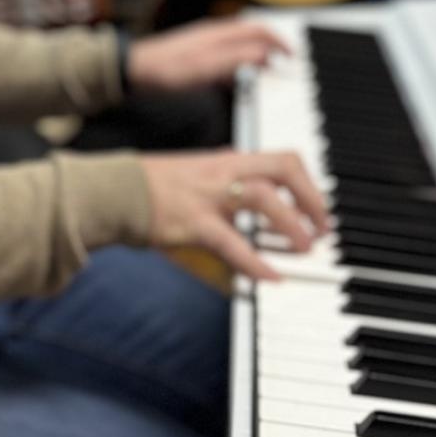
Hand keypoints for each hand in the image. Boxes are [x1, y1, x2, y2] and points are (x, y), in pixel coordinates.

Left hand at [127, 19, 289, 92]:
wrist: (132, 71)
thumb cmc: (163, 70)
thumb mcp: (203, 68)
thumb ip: (235, 59)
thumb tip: (266, 54)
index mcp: (219, 34)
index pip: (259, 31)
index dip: (280, 42)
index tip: (294, 57)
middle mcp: (215, 36)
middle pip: (252, 37)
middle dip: (273, 49)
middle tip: (287, 66)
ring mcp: (206, 46)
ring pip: (241, 48)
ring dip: (258, 58)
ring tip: (270, 75)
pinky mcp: (198, 58)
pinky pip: (228, 60)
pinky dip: (242, 68)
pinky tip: (240, 82)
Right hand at [141, 149, 328, 280]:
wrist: (112, 192)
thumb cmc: (152, 187)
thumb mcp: (196, 174)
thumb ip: (225, 179)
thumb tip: (251, 188)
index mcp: (227, 160)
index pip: (283, 159)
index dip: (310, 184)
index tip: (319, 209)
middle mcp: (223, 172)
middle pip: (284, 169)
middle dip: (313, 199)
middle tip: (323, 230)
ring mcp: (209, 196)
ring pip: (264, 199)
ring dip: (292, 226)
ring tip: (305, 249)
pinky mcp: (193, 222)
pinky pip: (233, 243)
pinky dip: (256, 263)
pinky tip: (270, 277)